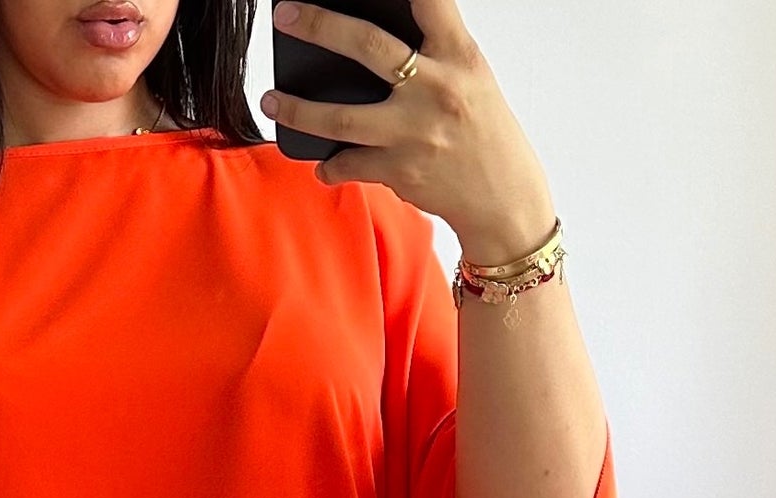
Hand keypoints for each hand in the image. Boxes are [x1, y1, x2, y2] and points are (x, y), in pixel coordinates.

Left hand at [263, 0, 556, 263]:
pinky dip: (331, 166)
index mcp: (459, 55)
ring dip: (298, 108)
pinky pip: (349, 164)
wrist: (504, 200)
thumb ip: (431, 52)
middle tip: (285, 14)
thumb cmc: (482, 131)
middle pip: (368, 46)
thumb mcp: (470, 77)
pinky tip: (322, 164)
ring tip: (271, 99)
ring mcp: (415, 132)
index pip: (431, 1)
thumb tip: (369, 39)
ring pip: (342, 117)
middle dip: (319, 26)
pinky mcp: (401, 171)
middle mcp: (437, 89)